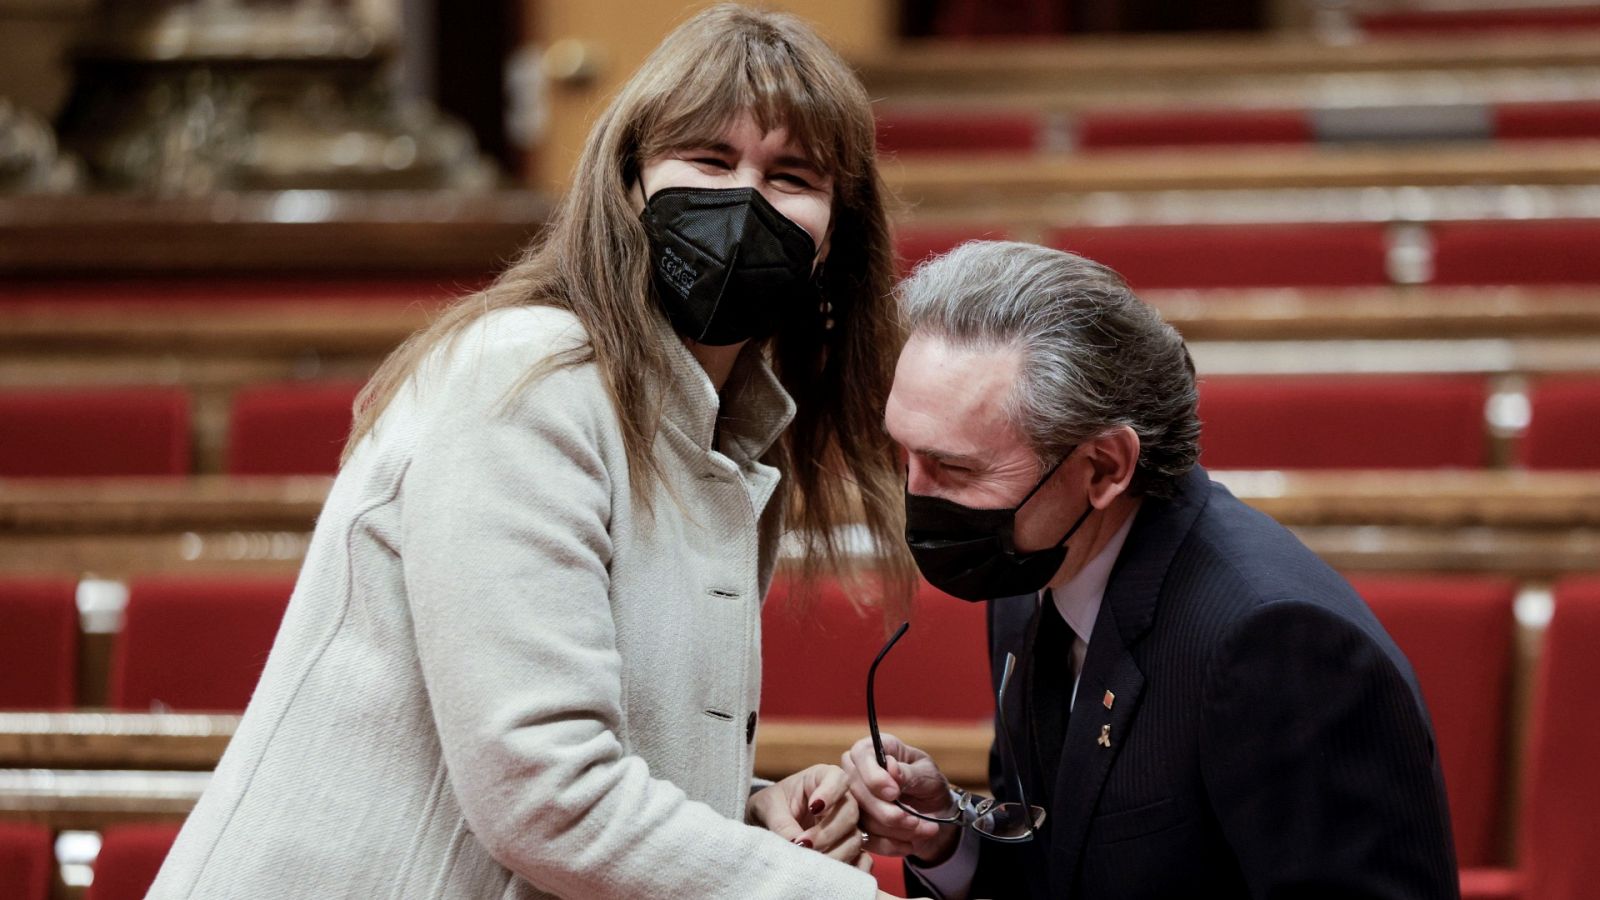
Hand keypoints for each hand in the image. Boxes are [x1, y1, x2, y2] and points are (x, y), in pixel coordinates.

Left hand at [747, 763, 865, 864]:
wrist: (764, 824)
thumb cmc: (770, 806)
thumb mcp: (769, 808)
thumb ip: (782, 823)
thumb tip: (797, 845)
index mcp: (821, 779)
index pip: (838, 779)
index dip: (831, 793)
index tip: (813, 808)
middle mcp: (840, 800)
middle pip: (850, 812)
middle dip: (827, 832)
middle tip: (804, 844)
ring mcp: (846, 826)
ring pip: (854, 837)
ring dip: (835, 852)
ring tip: (810, 863)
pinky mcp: (846, 848)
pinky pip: (863, 860)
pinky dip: (854, 868)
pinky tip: (835, 874)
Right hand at [842, 732, 960, 863]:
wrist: (936, 814)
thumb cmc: (930, 784)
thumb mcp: (928, 775)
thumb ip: (909, 773)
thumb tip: (890, 767)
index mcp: (874, 749)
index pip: (860, 755)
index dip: (873, 776)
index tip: (895, 792)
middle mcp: (857, 772)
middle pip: (855, 792)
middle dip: (887, 812)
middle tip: (916, 820)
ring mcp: (853, 800)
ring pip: (862, 819)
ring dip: (896, 830)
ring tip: (924, 829)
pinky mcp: (857, 826)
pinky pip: (866, 840)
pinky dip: (891, 845)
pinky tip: (911, 843)